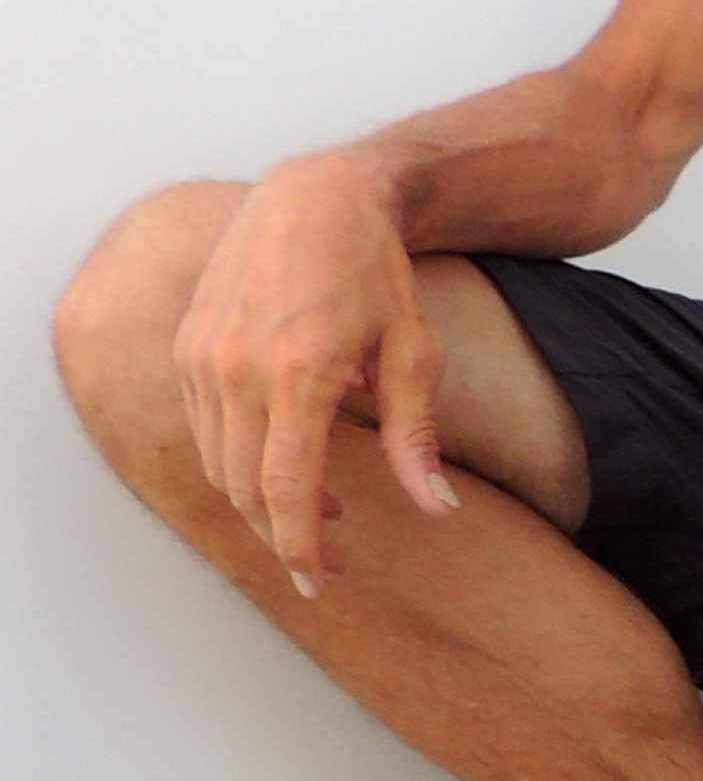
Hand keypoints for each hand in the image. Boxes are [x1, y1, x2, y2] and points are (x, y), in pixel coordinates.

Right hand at [171, 151, 460, 595]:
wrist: (314, 195)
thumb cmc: (376, 271)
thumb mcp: (415, 352)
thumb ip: (417, 438)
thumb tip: (437, 509)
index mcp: (296, 373)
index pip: (283, 488)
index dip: (297, 546)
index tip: (315, 584)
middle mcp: (235, 367)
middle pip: (243, 488)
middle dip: (282, 536)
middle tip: (325, 564)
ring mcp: (201, 355)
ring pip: (217, 463)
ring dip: (261, 501)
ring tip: (324, 512)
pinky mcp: (188, 345)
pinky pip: (203, 426)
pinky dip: (238, 459)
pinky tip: (287, 460)